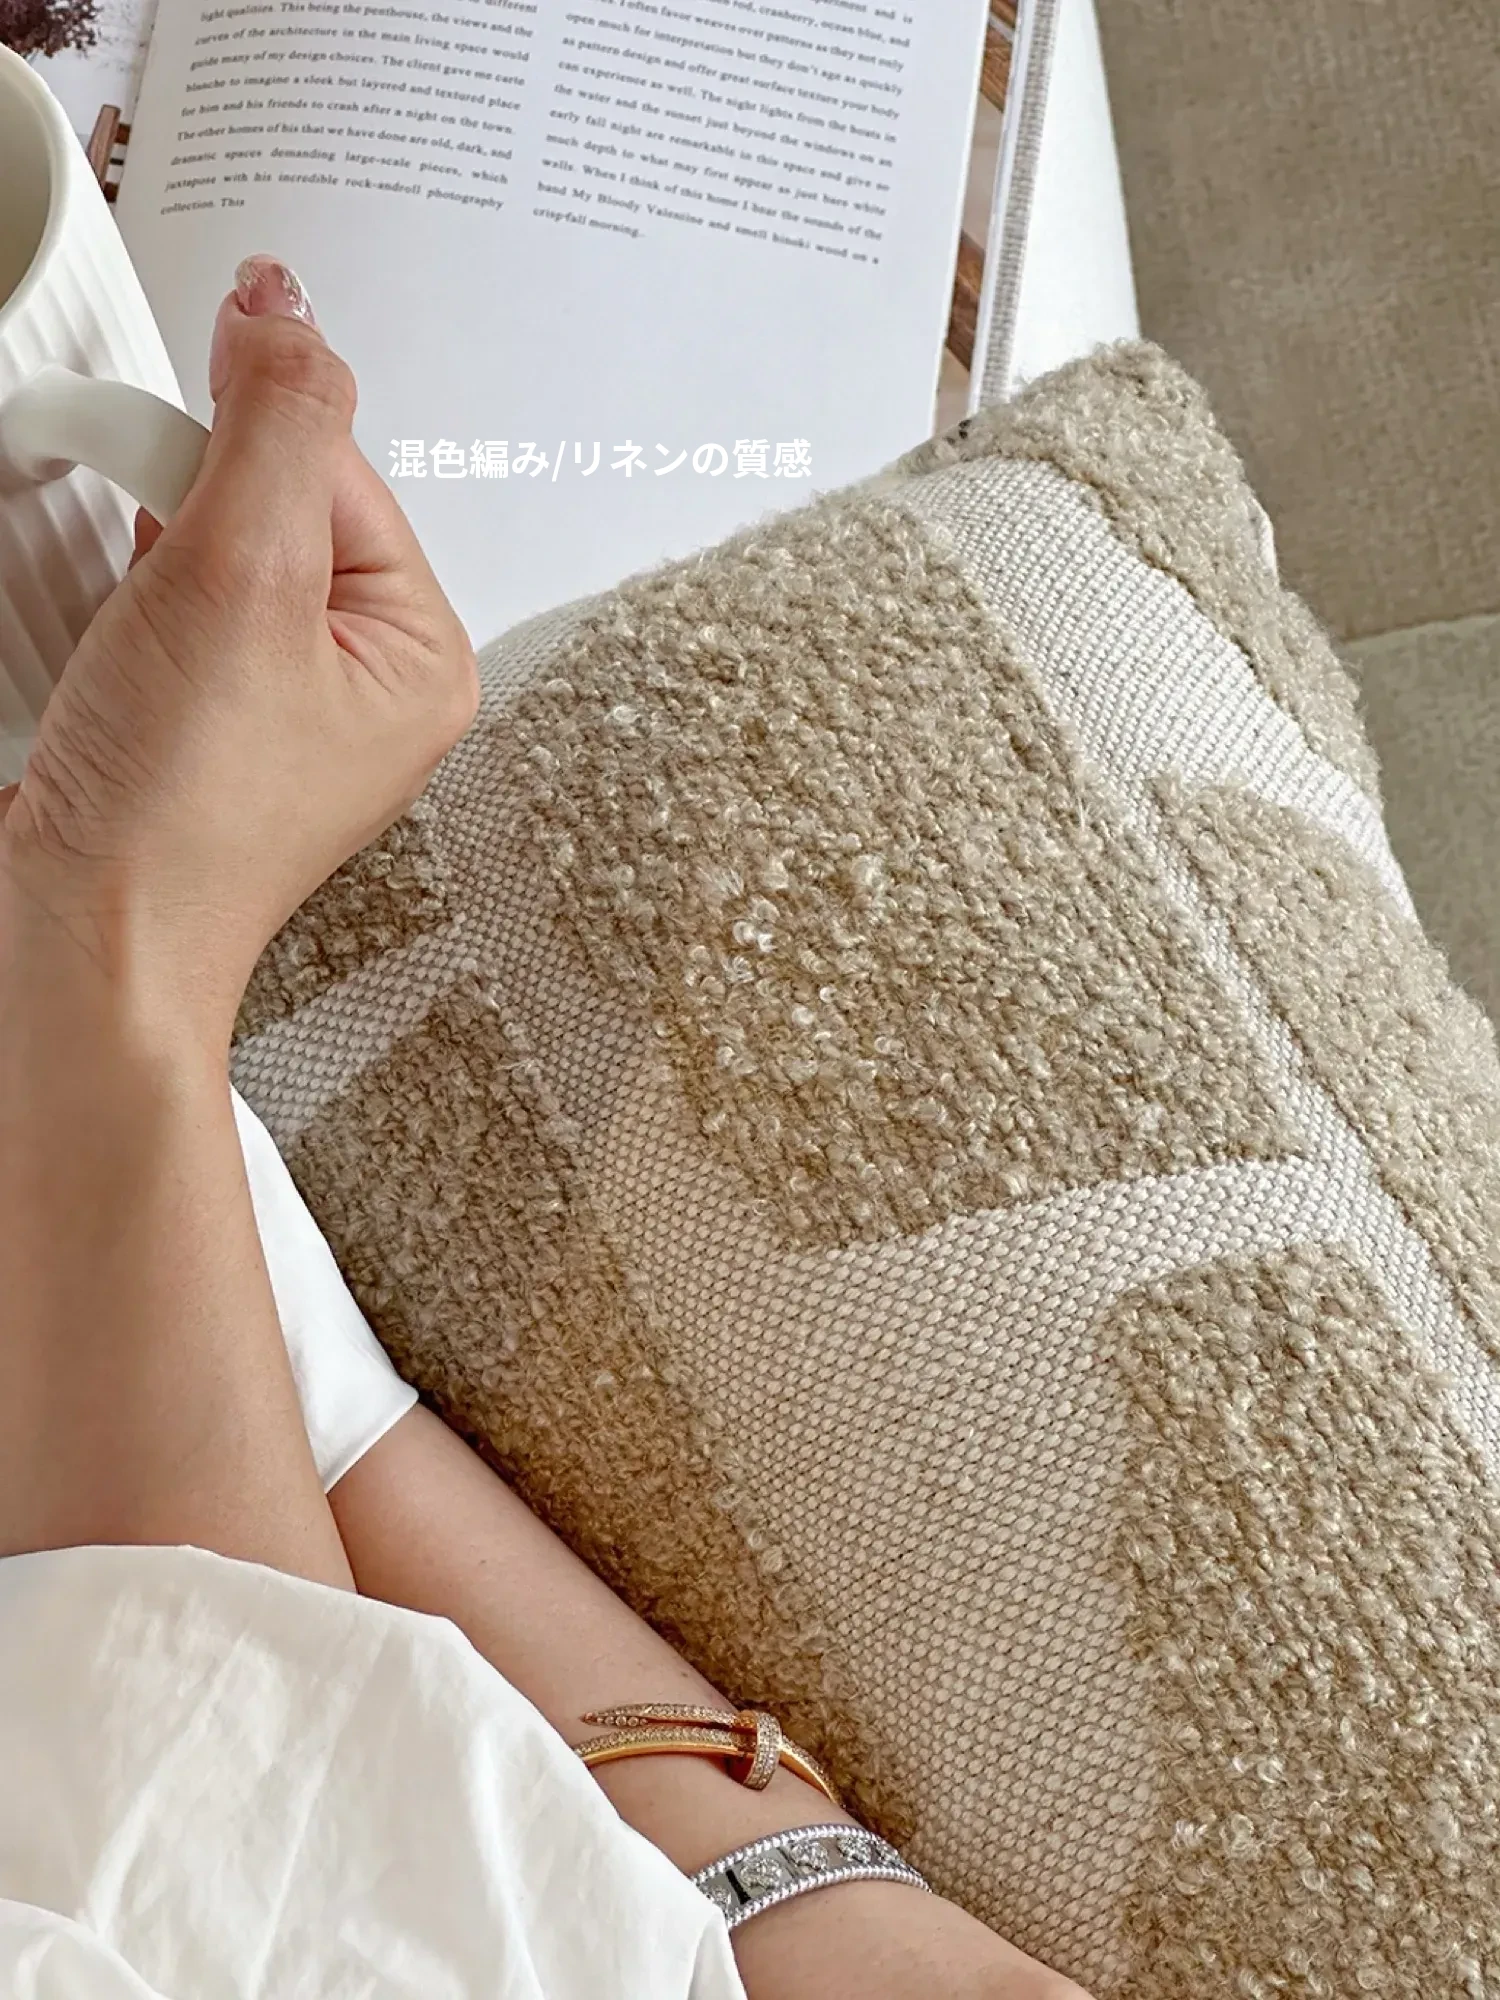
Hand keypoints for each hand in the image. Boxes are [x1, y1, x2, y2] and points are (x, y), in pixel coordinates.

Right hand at [0, 255, 476, 1044]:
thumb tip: (286, 311)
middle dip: (195, 509)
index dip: (243, 449)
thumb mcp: (244, 575)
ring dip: (154, 557)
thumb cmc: (180, 813)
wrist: (84, 938)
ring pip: (216, 555)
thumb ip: (275, 423)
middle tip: (160, 581)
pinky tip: (111, 649)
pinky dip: (131, 602)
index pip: (340, 468)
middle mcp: (369, 684)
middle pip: (278, 504)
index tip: (177, 468)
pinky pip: (176, 616)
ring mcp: (286, 712)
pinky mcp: (208, 730)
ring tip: (134, 637)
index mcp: (423, 652)